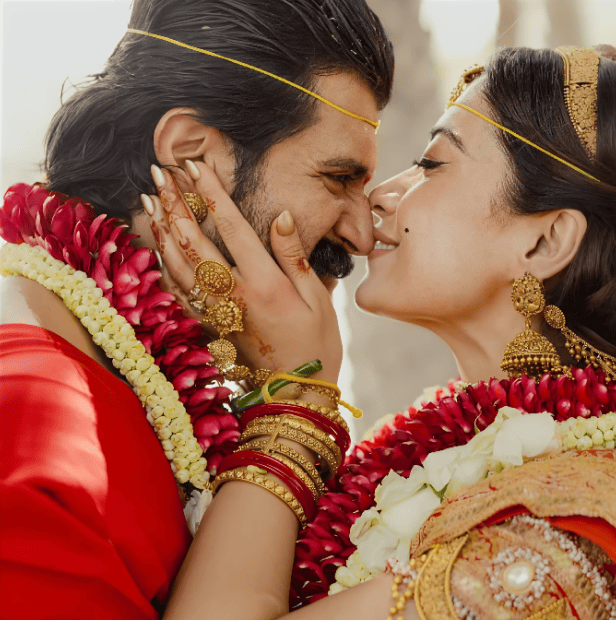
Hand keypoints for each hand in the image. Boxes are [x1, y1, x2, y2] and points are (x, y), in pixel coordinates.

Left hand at [142, 161, 341, 382]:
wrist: (295, 393)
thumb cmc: (315, 344)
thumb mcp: (318, 298)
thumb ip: (295, 256)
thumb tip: (280, 217)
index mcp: (264, 283)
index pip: (231, 226)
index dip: (211, 193)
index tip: (195, 165)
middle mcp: (233, 295)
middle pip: (193, 241)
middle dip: (175, 203)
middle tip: (159, 174)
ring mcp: (216, 312)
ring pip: (176, 265)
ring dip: (160, 230)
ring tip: (150, 201)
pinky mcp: (208, 327)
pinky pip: (176, 293)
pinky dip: (162, 267)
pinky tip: (156, 248)